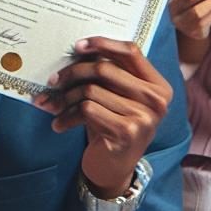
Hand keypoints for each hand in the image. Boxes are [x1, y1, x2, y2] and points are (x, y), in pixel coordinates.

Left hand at [34, 37, 171, 198]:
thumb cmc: (111, 123)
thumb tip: (79, 48)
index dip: (102, 43)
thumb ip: (108, 73)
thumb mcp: (114, 96)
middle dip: (72, 72)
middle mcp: (157, 100)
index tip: (76, 46)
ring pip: (90, 90)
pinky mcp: (126, 132)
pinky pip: (86, 110)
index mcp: (158, 85)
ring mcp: (144, 117)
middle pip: (104, 68)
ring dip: (65, 98)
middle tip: (52, 81)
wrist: (113, 166)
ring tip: (53, 106)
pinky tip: (59, 124)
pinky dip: (67, 116)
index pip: (131, 51)